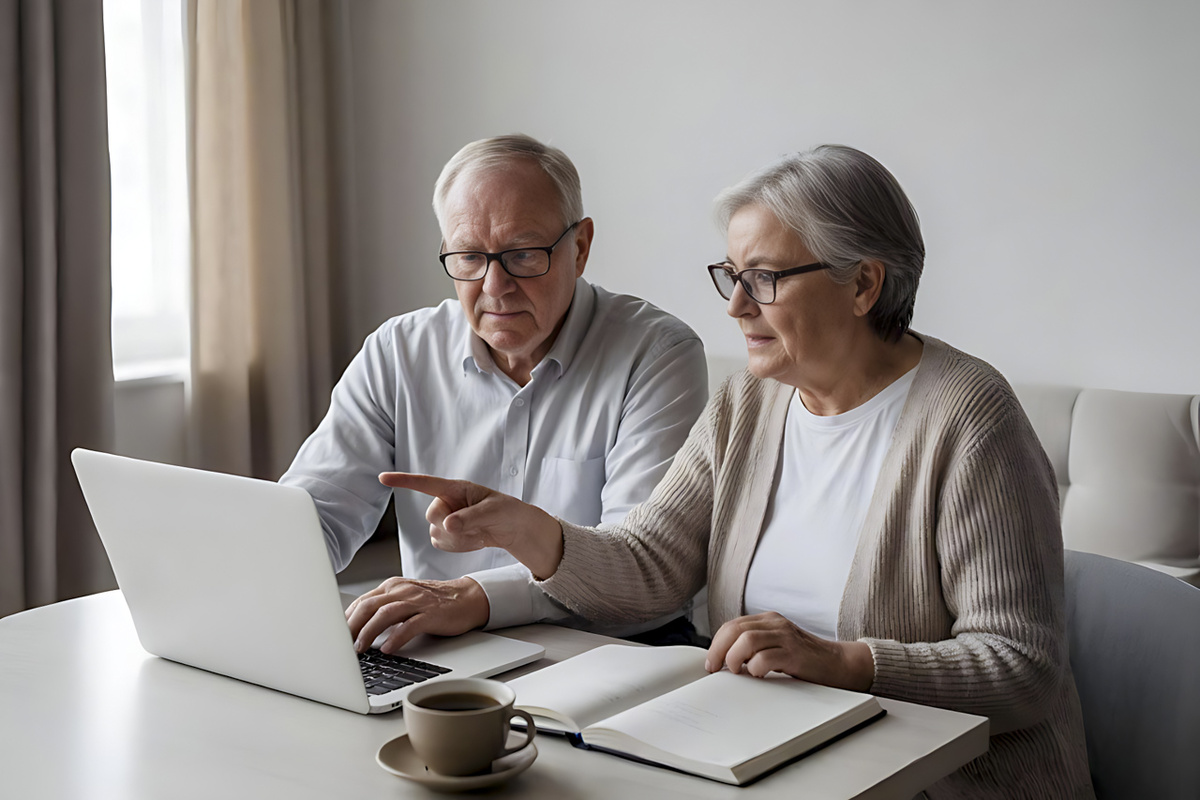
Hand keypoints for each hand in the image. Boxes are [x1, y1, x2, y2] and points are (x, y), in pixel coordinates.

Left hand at [345, 575, 489, 653]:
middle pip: (369, 606)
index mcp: (393, 586)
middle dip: (351, 626)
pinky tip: (388, 648)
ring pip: (385, 614)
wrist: (467, 598)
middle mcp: (402, 591)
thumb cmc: (434, 603)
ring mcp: (417, 601)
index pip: (362, 601)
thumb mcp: (405, 600)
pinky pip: (410, 625)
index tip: (334, 635)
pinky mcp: (431, 614)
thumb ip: (384, 609)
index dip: (345, 619)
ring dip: (369, 632)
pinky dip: (396, 637)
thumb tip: (356, 629)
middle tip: (340, 645)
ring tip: (359, 648)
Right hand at [378, 472, 563, 579]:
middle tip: (474, 524)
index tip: (383, 478)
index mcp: (455, 488)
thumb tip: (447, 525)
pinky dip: (459, 546)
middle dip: (450, 524)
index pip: (425, 483)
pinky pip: (441, 544)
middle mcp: (446, 502)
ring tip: (478, 531)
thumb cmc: (507, 511)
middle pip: (431, 515)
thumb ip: (469, 517)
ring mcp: (444, 520)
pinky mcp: (446, 535)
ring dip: (457, 538)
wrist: (513, 529)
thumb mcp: (493, 511)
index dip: (403, 481)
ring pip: (435, 534)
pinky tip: (474, 539)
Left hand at [705, 612, 874, 691]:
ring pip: (746, 640)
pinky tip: (757, 675)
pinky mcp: (795, 653)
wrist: (839, 664)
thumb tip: (724, 662)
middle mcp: (775, 624)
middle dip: (718, 650)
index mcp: (768, 620)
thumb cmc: (805, 660)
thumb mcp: (776, 647)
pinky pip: (765, 657)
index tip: (711, 663)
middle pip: (735, 630)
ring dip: (734, 658)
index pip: (731, 625)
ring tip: (736, 671)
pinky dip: (755, 668)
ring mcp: (786, 636)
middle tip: (716, 669)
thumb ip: (754, 648)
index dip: (716, 644)